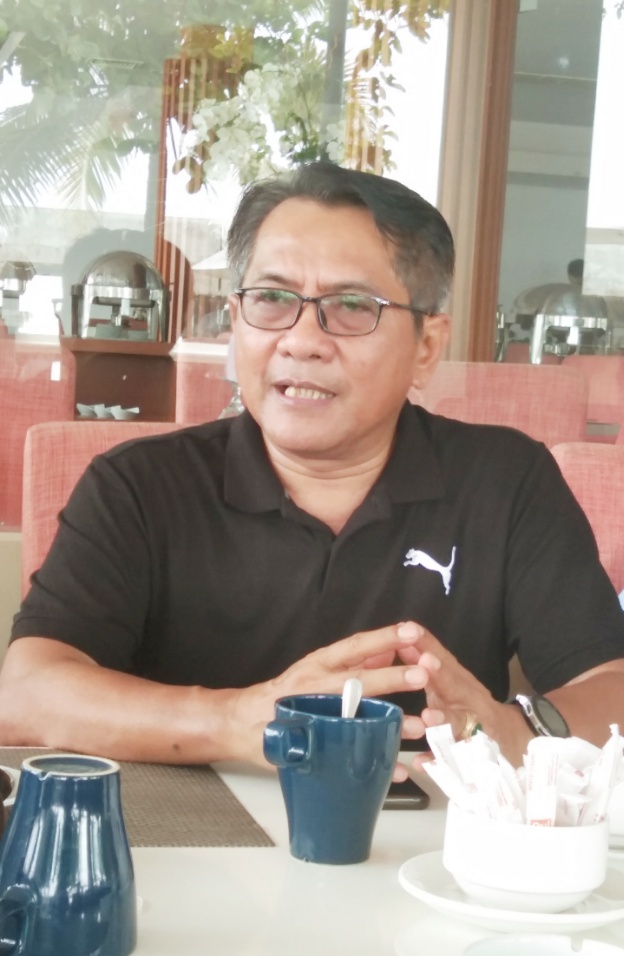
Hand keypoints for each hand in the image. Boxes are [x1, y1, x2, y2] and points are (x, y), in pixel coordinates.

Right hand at [230, 622, 431, 764]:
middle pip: (357, 680)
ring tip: (416, 727)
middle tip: (420, 675)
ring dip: (388, 724)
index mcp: (317, 665)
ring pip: (355, 718)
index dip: (382, 639)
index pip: (353, 647)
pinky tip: (393, 768)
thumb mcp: (316, 668)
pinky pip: (345, 756)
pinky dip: (373, 763)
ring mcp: (313, 717)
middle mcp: (315, 687)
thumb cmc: (287, 694)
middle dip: (390, 678)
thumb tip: (387, 649)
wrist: (242, 724)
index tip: (411, 633)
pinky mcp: (309, 746)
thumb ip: (351, 662)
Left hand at [392, 622, 533, 770]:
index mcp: (461, 683)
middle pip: (455, 687)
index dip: (430, 645)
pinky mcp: (472, 756)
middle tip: (425, 663)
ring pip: (458, 723)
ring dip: (443, 719)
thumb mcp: (454, 685)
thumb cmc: (472, 708)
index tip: (412, 630)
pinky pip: (453, 760)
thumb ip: (430, 669)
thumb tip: (403, 644)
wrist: (513, 739)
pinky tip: (420, 762)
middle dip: (440, 676)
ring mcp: (473, 728)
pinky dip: (437, 761)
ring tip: (428, 716)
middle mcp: (468, 702)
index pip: (445, 660)